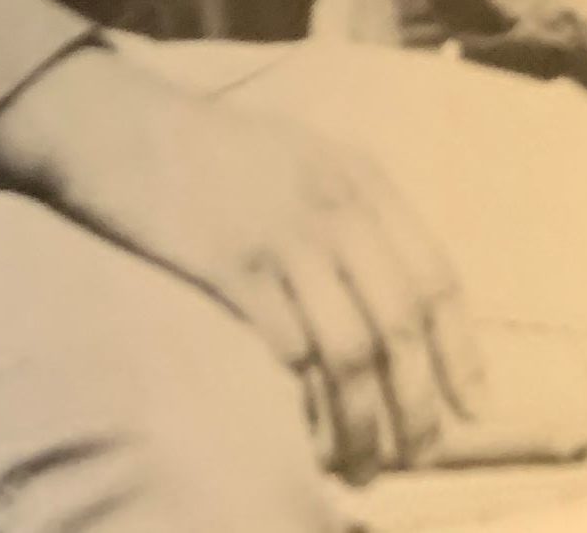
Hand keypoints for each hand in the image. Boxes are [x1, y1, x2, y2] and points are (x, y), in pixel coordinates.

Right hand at [0, 45, 484, 482]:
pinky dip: (305, 404)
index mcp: (354, 173)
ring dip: (365, 424)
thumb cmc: (202, 145)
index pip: (434, 276)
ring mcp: (280, 234)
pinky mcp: (230, 266)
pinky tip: (304, 432)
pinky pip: (289, 353)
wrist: (114, 121)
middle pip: (399, 325)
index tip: (471, 409)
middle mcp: (329, 203)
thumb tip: (397, 302)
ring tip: (362, 466)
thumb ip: (347, 208)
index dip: (460, 352)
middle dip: (418, 406)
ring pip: (352, 351)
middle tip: (414, 457)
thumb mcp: (294, 152)